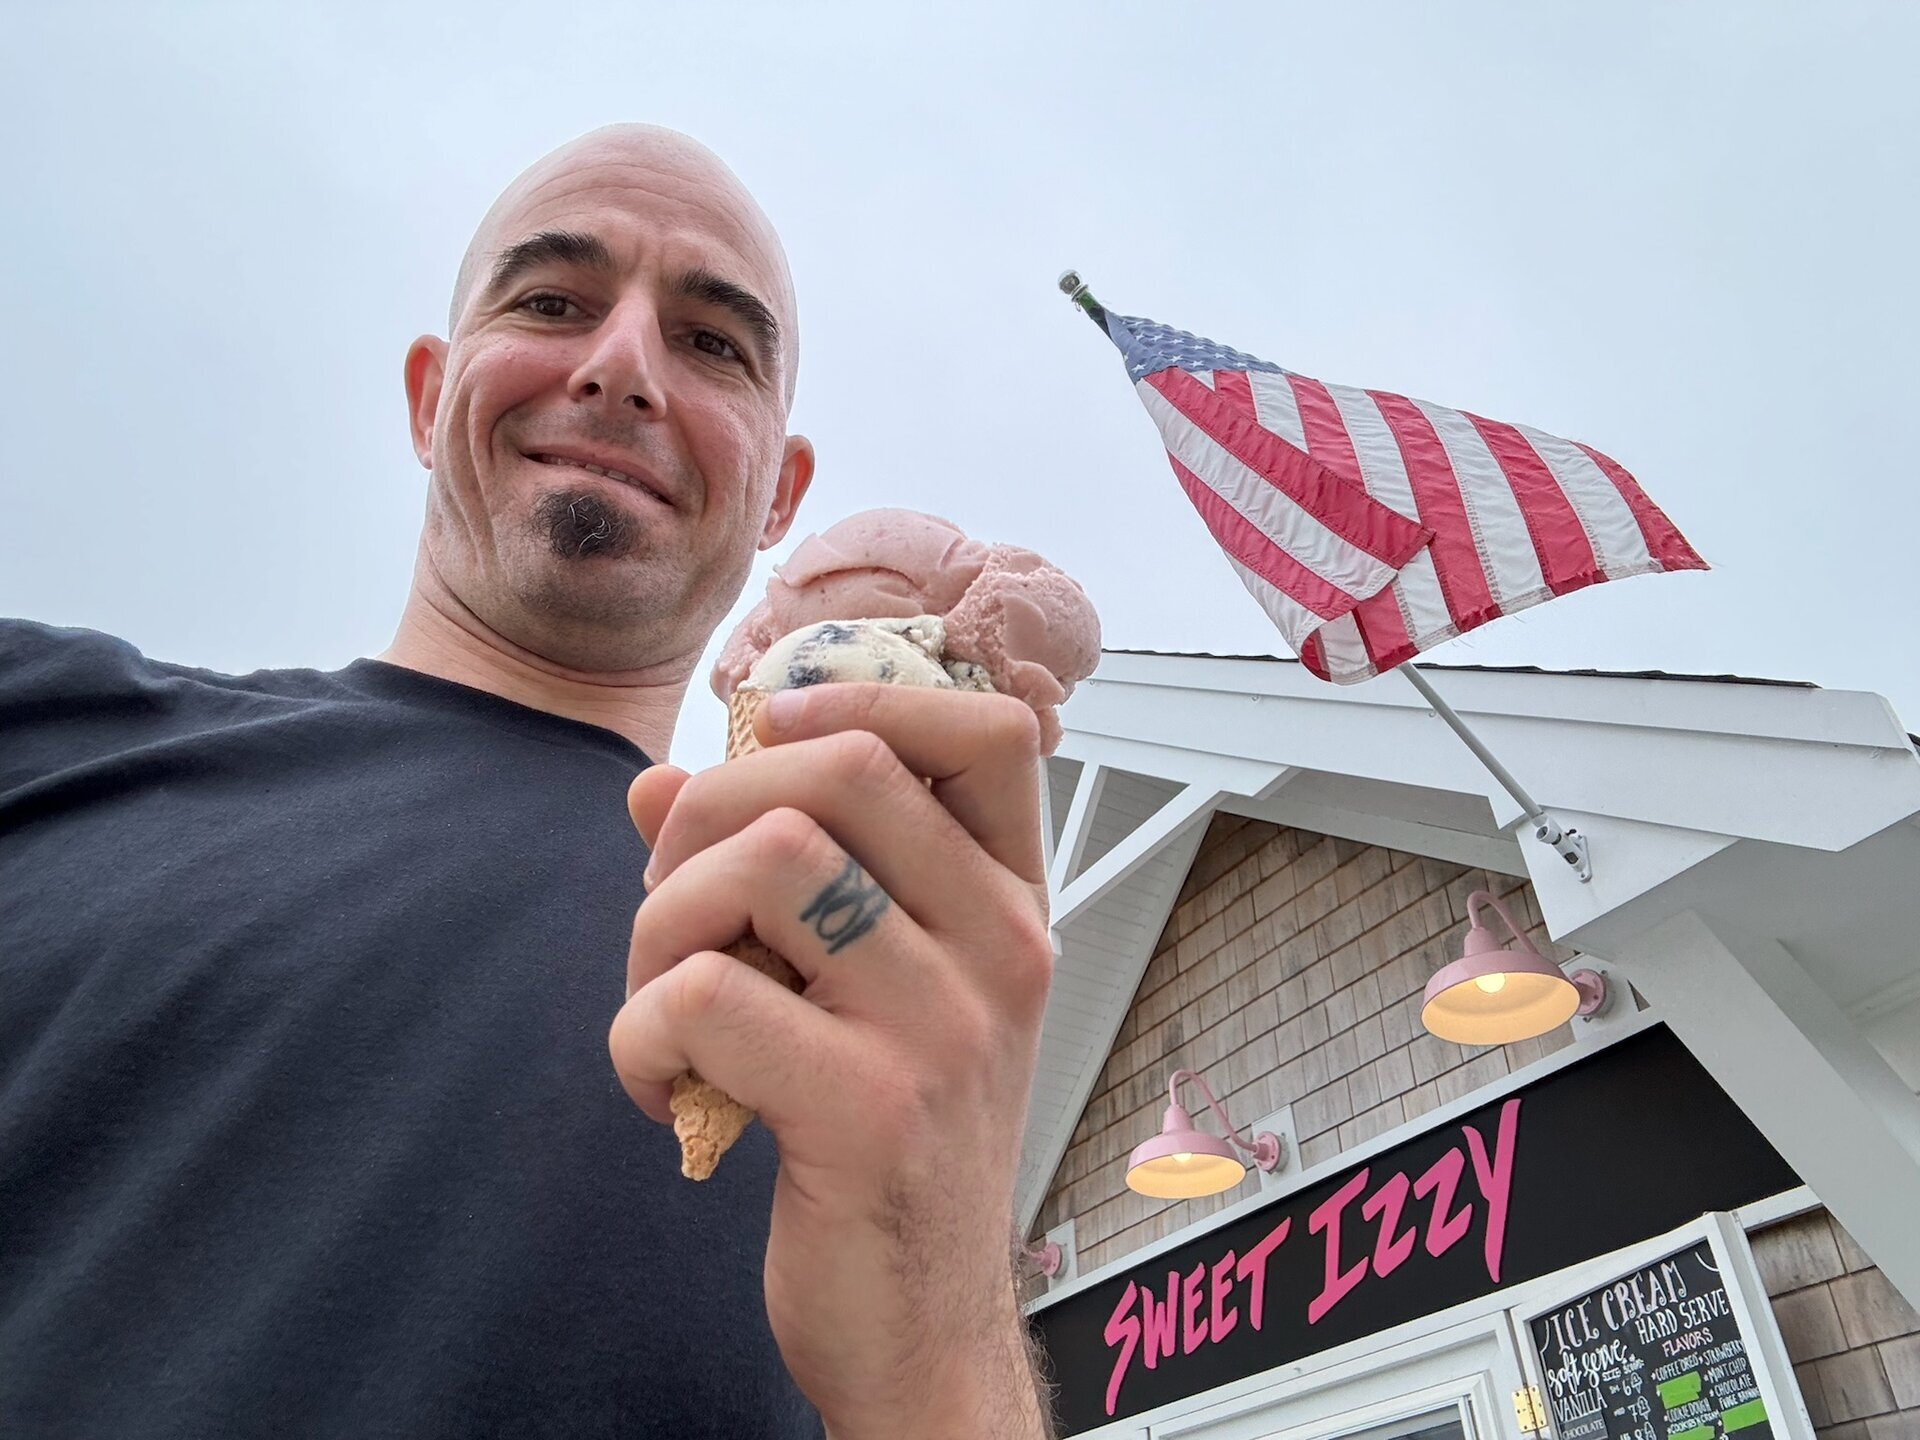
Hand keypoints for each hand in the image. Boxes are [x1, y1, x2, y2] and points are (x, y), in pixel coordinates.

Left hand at [608, 683, 1054, 1438]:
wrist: (921, 1323)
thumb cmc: (887, 1140)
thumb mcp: (865, 994)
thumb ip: (783, 875)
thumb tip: (657, 783)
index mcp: (1011, 907)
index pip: (991, 732)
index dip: (870, 696)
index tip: (777, 738)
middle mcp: (1000, 950)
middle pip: (841, 768)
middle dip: (707, 814)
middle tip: (672, 906)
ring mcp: (945, 1028)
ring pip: (767, 861)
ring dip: (660, 921)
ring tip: (658, 1000)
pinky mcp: (868, 1111)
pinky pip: (704, 993)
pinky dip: (637, 1031)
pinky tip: (656, 1085)